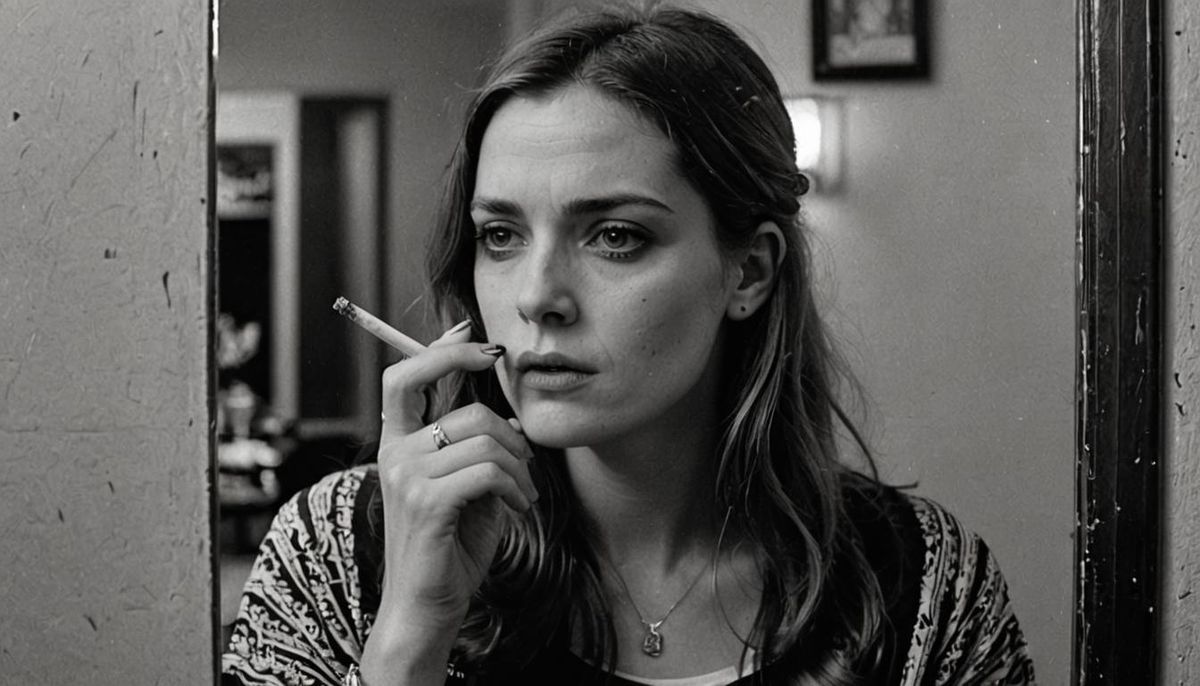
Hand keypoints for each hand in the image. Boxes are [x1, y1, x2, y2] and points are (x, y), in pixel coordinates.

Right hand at [360, 322, 537, 683]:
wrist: (426, 607)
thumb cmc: (450, 547)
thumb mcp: (467, 488)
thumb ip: (477, 449)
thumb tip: (510, 415)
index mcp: (398, 444)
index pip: (406, 376)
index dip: (444, 350)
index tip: (481, 342)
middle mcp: (394, 453)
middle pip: (466, 410)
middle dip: (510, 434)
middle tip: (524, 463)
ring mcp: (406, 476)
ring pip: (485, 441)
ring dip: (520, 470)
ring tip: (523, 496)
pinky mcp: (426, 502)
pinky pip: (489, 471)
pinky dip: (516, 489)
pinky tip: (517, 509)